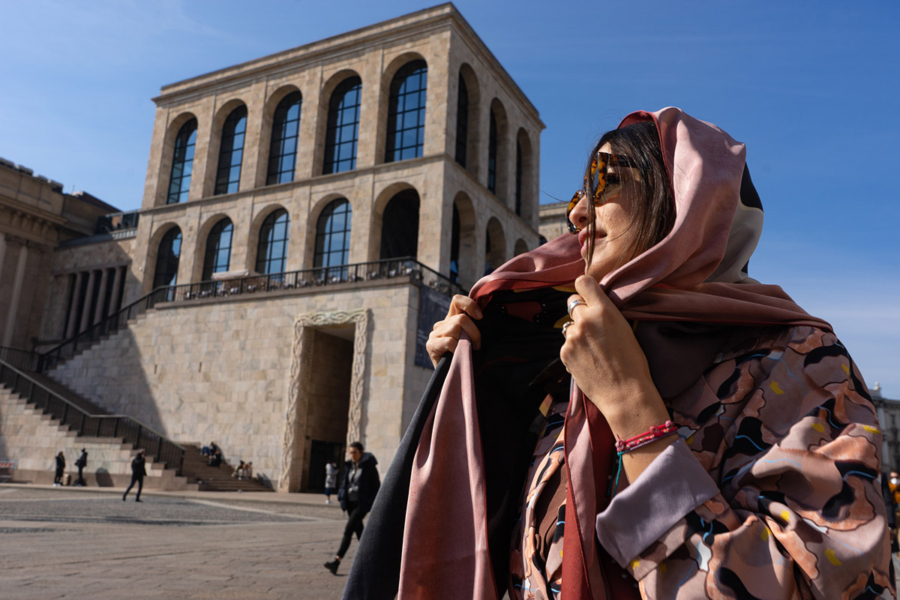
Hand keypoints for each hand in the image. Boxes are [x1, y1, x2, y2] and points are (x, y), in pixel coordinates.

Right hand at [425, 294, 482, 366]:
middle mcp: (442, 324)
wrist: (455, 377)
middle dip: (474, 332)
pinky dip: (457, 349)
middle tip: (477, 345)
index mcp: (452, 319)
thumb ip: (473, 326)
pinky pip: (449, 341)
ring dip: (466, 341)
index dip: (470, 304)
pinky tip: (457, 356)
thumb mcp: (472, 338)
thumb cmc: (466, 357)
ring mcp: (435, 334)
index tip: (480, 317)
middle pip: (461, 318)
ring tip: (467, 352)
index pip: (457, 300)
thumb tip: (482, 316)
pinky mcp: (431, 345)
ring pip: (455, 328)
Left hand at [560, 275, 670, 438]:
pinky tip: (588, 362)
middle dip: (581, 312)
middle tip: (593, 328)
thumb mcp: (625, 328)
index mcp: (604, 310)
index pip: (583, 282)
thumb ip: (606, 314)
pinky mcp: (565, 353)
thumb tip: (594, 307)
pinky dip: (574, 351)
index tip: (587, 295)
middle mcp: (585, 319)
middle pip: (573, 304)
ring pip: (569, 326)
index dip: (584, 288)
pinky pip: (567, 345)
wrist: (625, 393)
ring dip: (577, 333)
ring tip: (593, 351)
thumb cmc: (633, 363)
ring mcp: (572, 336)